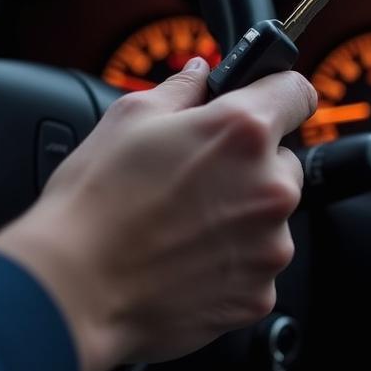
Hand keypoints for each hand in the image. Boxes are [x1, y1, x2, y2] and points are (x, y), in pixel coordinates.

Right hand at [0, 58, 317, 370]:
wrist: (74, 291)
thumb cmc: (94, 205)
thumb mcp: (129, 118)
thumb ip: (183, 88)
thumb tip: (201, 75)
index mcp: (243, 132)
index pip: (296, 93)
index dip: (278, 93)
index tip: (267, 102)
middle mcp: (270, 188)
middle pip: (283, 162)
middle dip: (250, 165)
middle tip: (195, 179)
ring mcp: (269, 247)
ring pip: (269, 218)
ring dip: (240, 217)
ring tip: (181, 225)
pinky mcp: (259, 295)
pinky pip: (256, 267)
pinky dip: (230, 263)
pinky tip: (184, 259)